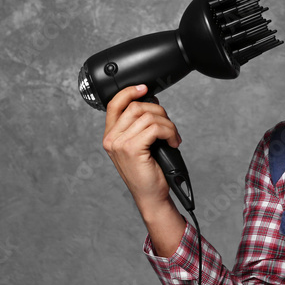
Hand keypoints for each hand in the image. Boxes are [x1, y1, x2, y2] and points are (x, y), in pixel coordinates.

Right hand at [102, 84, 181, 209]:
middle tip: (169, 128)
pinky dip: (169, 132)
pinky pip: (155, 128)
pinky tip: (172, 142)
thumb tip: (152, 104)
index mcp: (111, 135)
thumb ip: (139, 126)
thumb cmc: (148, 172)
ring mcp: (119, 143)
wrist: (151, 196)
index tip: (145, 89)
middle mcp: (111, 138)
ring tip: (173, 137)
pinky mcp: (132, 148)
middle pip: (136, 107)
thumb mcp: (140, 145)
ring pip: (148, 116)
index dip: (130, 91)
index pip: (114, 104)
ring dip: (168, 125)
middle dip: (160, 112)